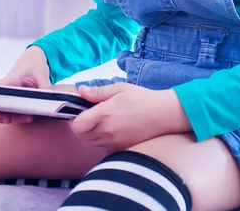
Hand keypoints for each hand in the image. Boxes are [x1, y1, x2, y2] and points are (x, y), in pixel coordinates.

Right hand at [0, 45, 50, 124]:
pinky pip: (9, 110)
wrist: (35, 59)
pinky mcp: (13, 99)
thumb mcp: (42, 74)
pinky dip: (12, 116)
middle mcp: (5, 88)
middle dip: (0, 115)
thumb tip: (48, 102)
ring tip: (30, 118)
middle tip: (10, 121)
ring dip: (13, 117)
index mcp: (9, 80)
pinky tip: (16, 119)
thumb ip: (44, 87)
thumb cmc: (35, 65)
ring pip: (3, 110)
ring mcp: (8, 95)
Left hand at [70, 82, 190, 151]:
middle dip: (83, 126)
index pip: (77, 125)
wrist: (163, 114)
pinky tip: (113, 131)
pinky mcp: (121, 150)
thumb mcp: (120, 88)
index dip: (75, 119)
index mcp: (104, 114)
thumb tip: (80, 91)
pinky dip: (103, 141)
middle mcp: (107, 131)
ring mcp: (114, 143)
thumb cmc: (142, 98)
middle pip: (82, 136)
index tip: (82, 111)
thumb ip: (98, 92)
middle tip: (93, 115)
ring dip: (92, 134)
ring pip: (92, 143)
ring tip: (105, 122)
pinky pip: (104, 148)